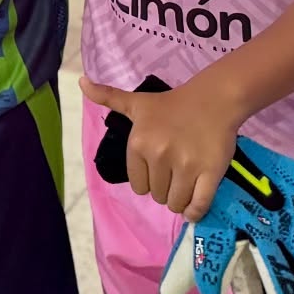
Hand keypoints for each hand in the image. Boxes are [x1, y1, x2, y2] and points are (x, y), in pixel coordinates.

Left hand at [81, 76, 238, 220]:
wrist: (213, 99)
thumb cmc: (172, 104)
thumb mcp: (136, 102)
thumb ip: (108, 97)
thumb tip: (80, 81)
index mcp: (138, 144)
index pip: (138, 186)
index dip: (148, 180)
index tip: (159, 168)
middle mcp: (159, 155)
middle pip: (157, 196)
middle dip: (165, 189)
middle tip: (175, 172)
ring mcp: (186, 165)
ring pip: (175, 203)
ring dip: (180, 200)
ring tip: (186, 183)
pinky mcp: (210, 173)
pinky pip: (198, 205)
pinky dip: (195, 211)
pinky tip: (194, 205)